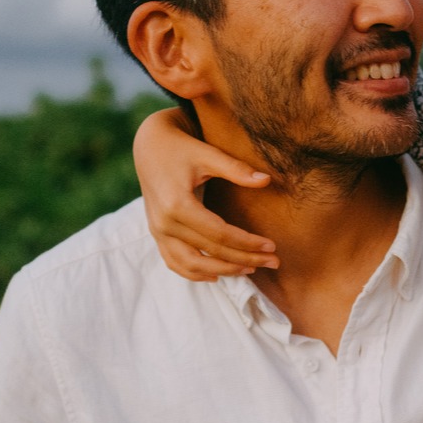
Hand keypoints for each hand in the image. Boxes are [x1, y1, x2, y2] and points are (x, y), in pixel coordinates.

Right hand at [134, 106, 278, 280]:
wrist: (150, 147)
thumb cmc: (182, 149)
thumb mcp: (208, 154)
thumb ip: (236, 169)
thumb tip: (266, 180)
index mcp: (177, 204)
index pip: (219, 234)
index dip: (247, 243)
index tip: (271, 247)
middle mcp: (164, 223)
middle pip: (210, 252)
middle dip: (244, 260)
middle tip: (272, 262)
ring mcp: (158, 231)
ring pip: (191, 264)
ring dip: (223, 271)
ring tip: (250, 270)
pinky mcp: (156, 234)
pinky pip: (174, 262)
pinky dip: (194, 273)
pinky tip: (217, 275)